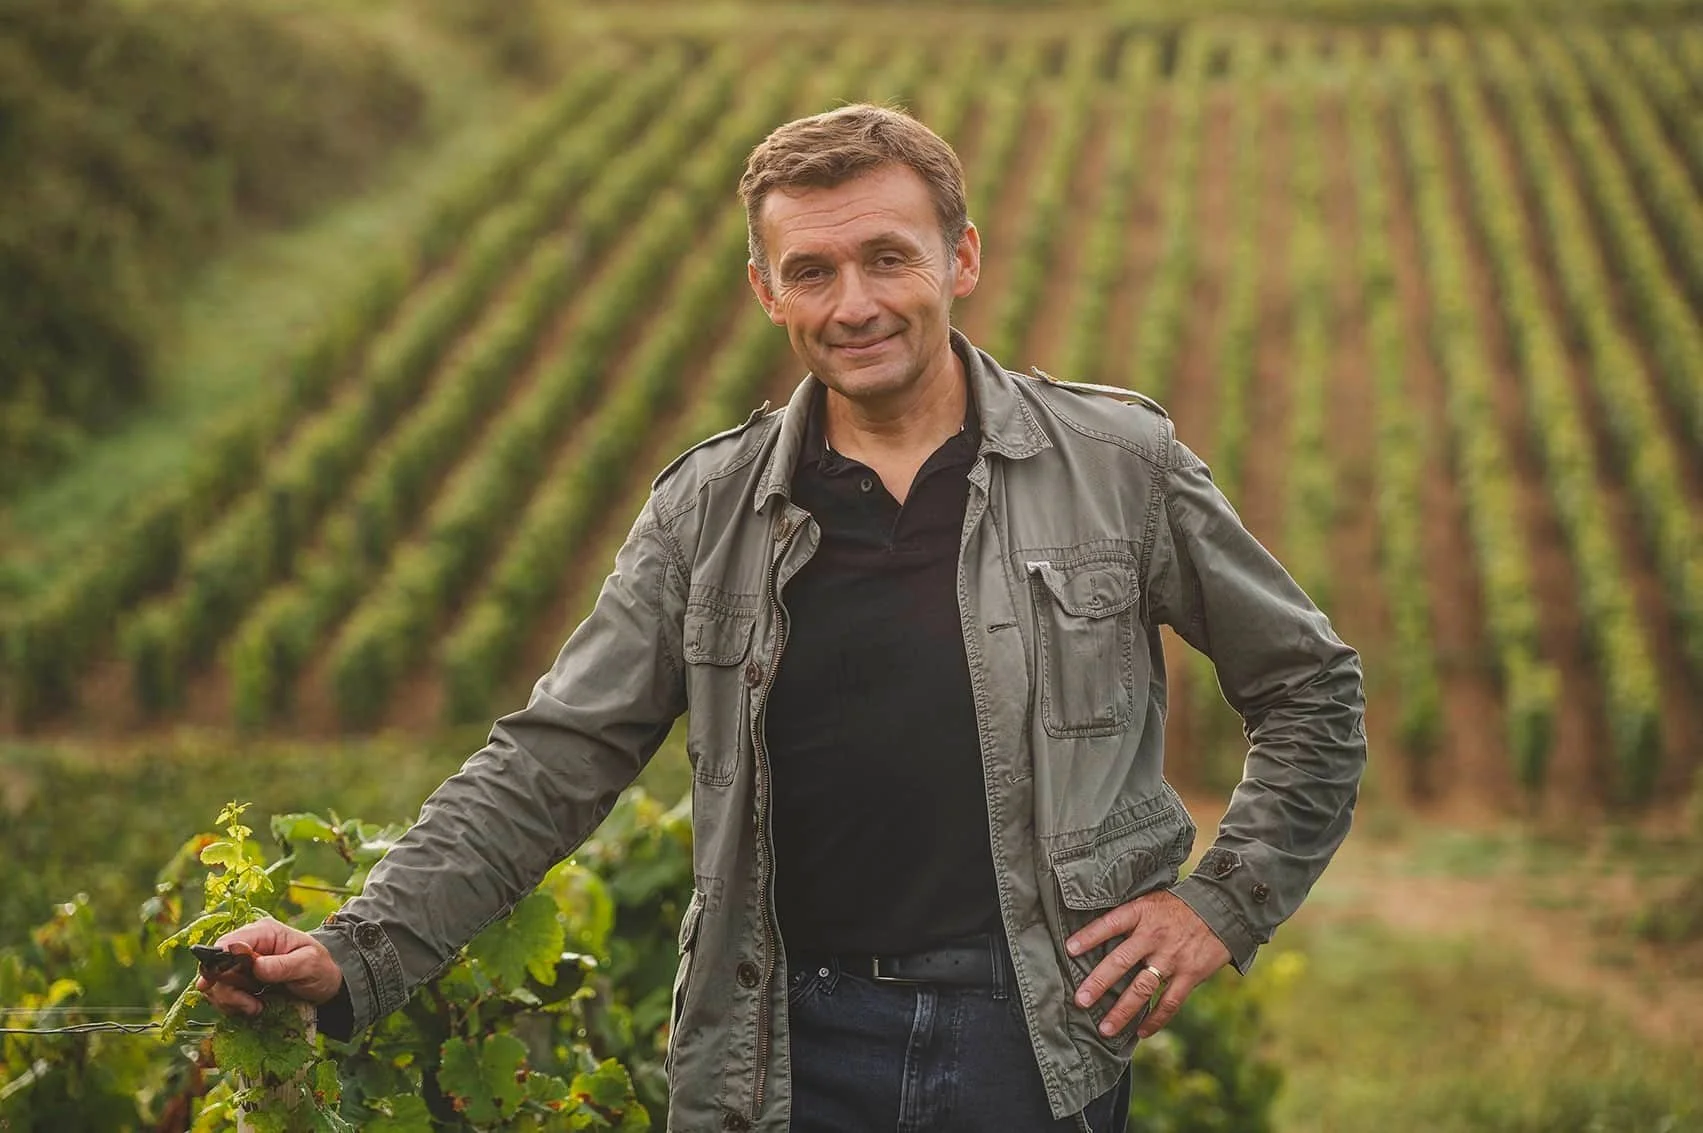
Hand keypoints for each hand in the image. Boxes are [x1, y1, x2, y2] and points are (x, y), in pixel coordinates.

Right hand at [195, 918, 342, 1018]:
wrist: (325, 982)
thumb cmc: (320, 967)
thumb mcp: (309, 964)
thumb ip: (283, 965)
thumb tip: (256, 966)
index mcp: (263, 932)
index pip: (227, 944)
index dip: (217, 965)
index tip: (224, 986)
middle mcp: (248, 945)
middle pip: (214, 966)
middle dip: (227, 990)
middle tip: (250, 1005)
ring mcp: (242, 963)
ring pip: (215, 983)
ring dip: (230, 1001)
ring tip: (256, 1007)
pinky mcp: (241, 980)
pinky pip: (223, 994)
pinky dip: (233, 1006)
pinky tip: (253, 1008)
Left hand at [1066, 889, 1230, 1039]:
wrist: (1222, 908)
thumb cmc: (1178, 906)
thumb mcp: (1151, 901)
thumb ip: (1128, 918)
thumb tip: (1097, 937)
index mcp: (1141, 913)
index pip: (1109, 924)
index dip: (1089, 936)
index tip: (1069, 950)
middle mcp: (1154, 936)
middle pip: (1120, 961)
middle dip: (1098, 983)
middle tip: (1080, 1001)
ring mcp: (1172, 957)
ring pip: (1142, 988)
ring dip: (1122, 1011)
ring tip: (1105, 1029)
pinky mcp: (1190, 974)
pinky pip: (1170, 1002)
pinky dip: (1155, 1020)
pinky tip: (1140, 1033)